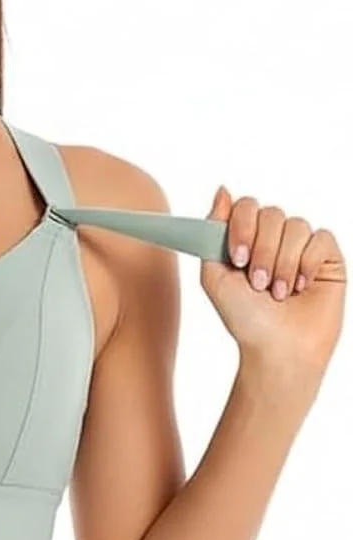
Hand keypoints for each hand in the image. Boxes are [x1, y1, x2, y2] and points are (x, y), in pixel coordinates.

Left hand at [200, 186, 345, 400]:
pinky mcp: (327, 257)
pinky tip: (301, 286)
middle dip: (262, 251)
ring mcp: (302, 245)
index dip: (241, 227)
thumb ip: (212, 232)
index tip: (237, 258)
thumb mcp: (214, 276)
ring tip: (278, 291)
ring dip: (283, 262)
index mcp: (246, 237)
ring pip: (296, 226)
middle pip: (271, 213)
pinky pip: (321, 238)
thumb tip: (222, 190)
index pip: (245, 206)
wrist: (278, 349)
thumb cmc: (245, 317)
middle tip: (258, 283)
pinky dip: (307, 263)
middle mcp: (274, 237)